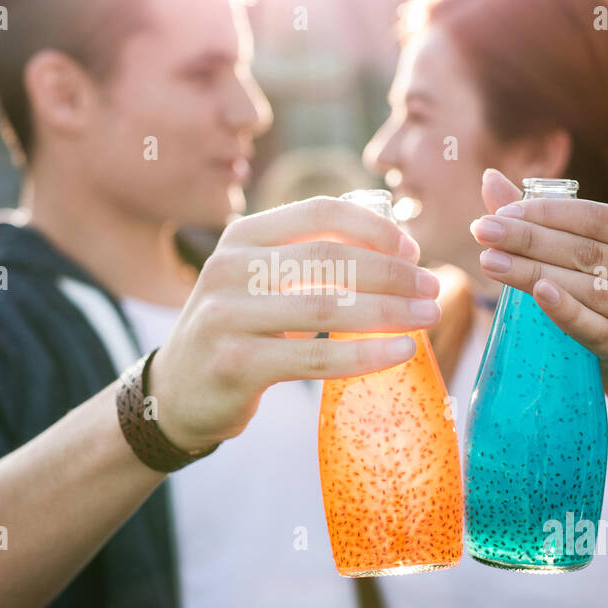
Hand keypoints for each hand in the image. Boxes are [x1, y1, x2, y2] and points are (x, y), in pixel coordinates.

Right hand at [148, 196, 441, 450]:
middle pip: (330, 259)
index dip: (373, 227)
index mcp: (242, 237)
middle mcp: (230, 268)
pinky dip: (367, 355)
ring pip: (328, 309)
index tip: (412, 248)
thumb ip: (308, 259)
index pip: (319, 213)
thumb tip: (396, 249)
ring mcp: (228, 316)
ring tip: (427, 316)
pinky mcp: (236, 364)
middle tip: (431, 287)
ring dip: (389, 312)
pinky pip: (317, 359)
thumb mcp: (259, 281)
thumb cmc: (237, 332)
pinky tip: (400, 353)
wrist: (176, 394)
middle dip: (392, 272)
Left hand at [470, 169, 607, 412]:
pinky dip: (566, 311)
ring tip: (490, 261)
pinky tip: (538, 293)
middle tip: (483, 232)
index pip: (599, 218)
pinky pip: (595, 329)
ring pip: (587, 289)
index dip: (549, 213)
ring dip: (533, 273)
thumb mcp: (590, 250)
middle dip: (529, 240)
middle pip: (588, 252)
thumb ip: (543, 217)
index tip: (501, 213)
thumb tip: (490, 178)